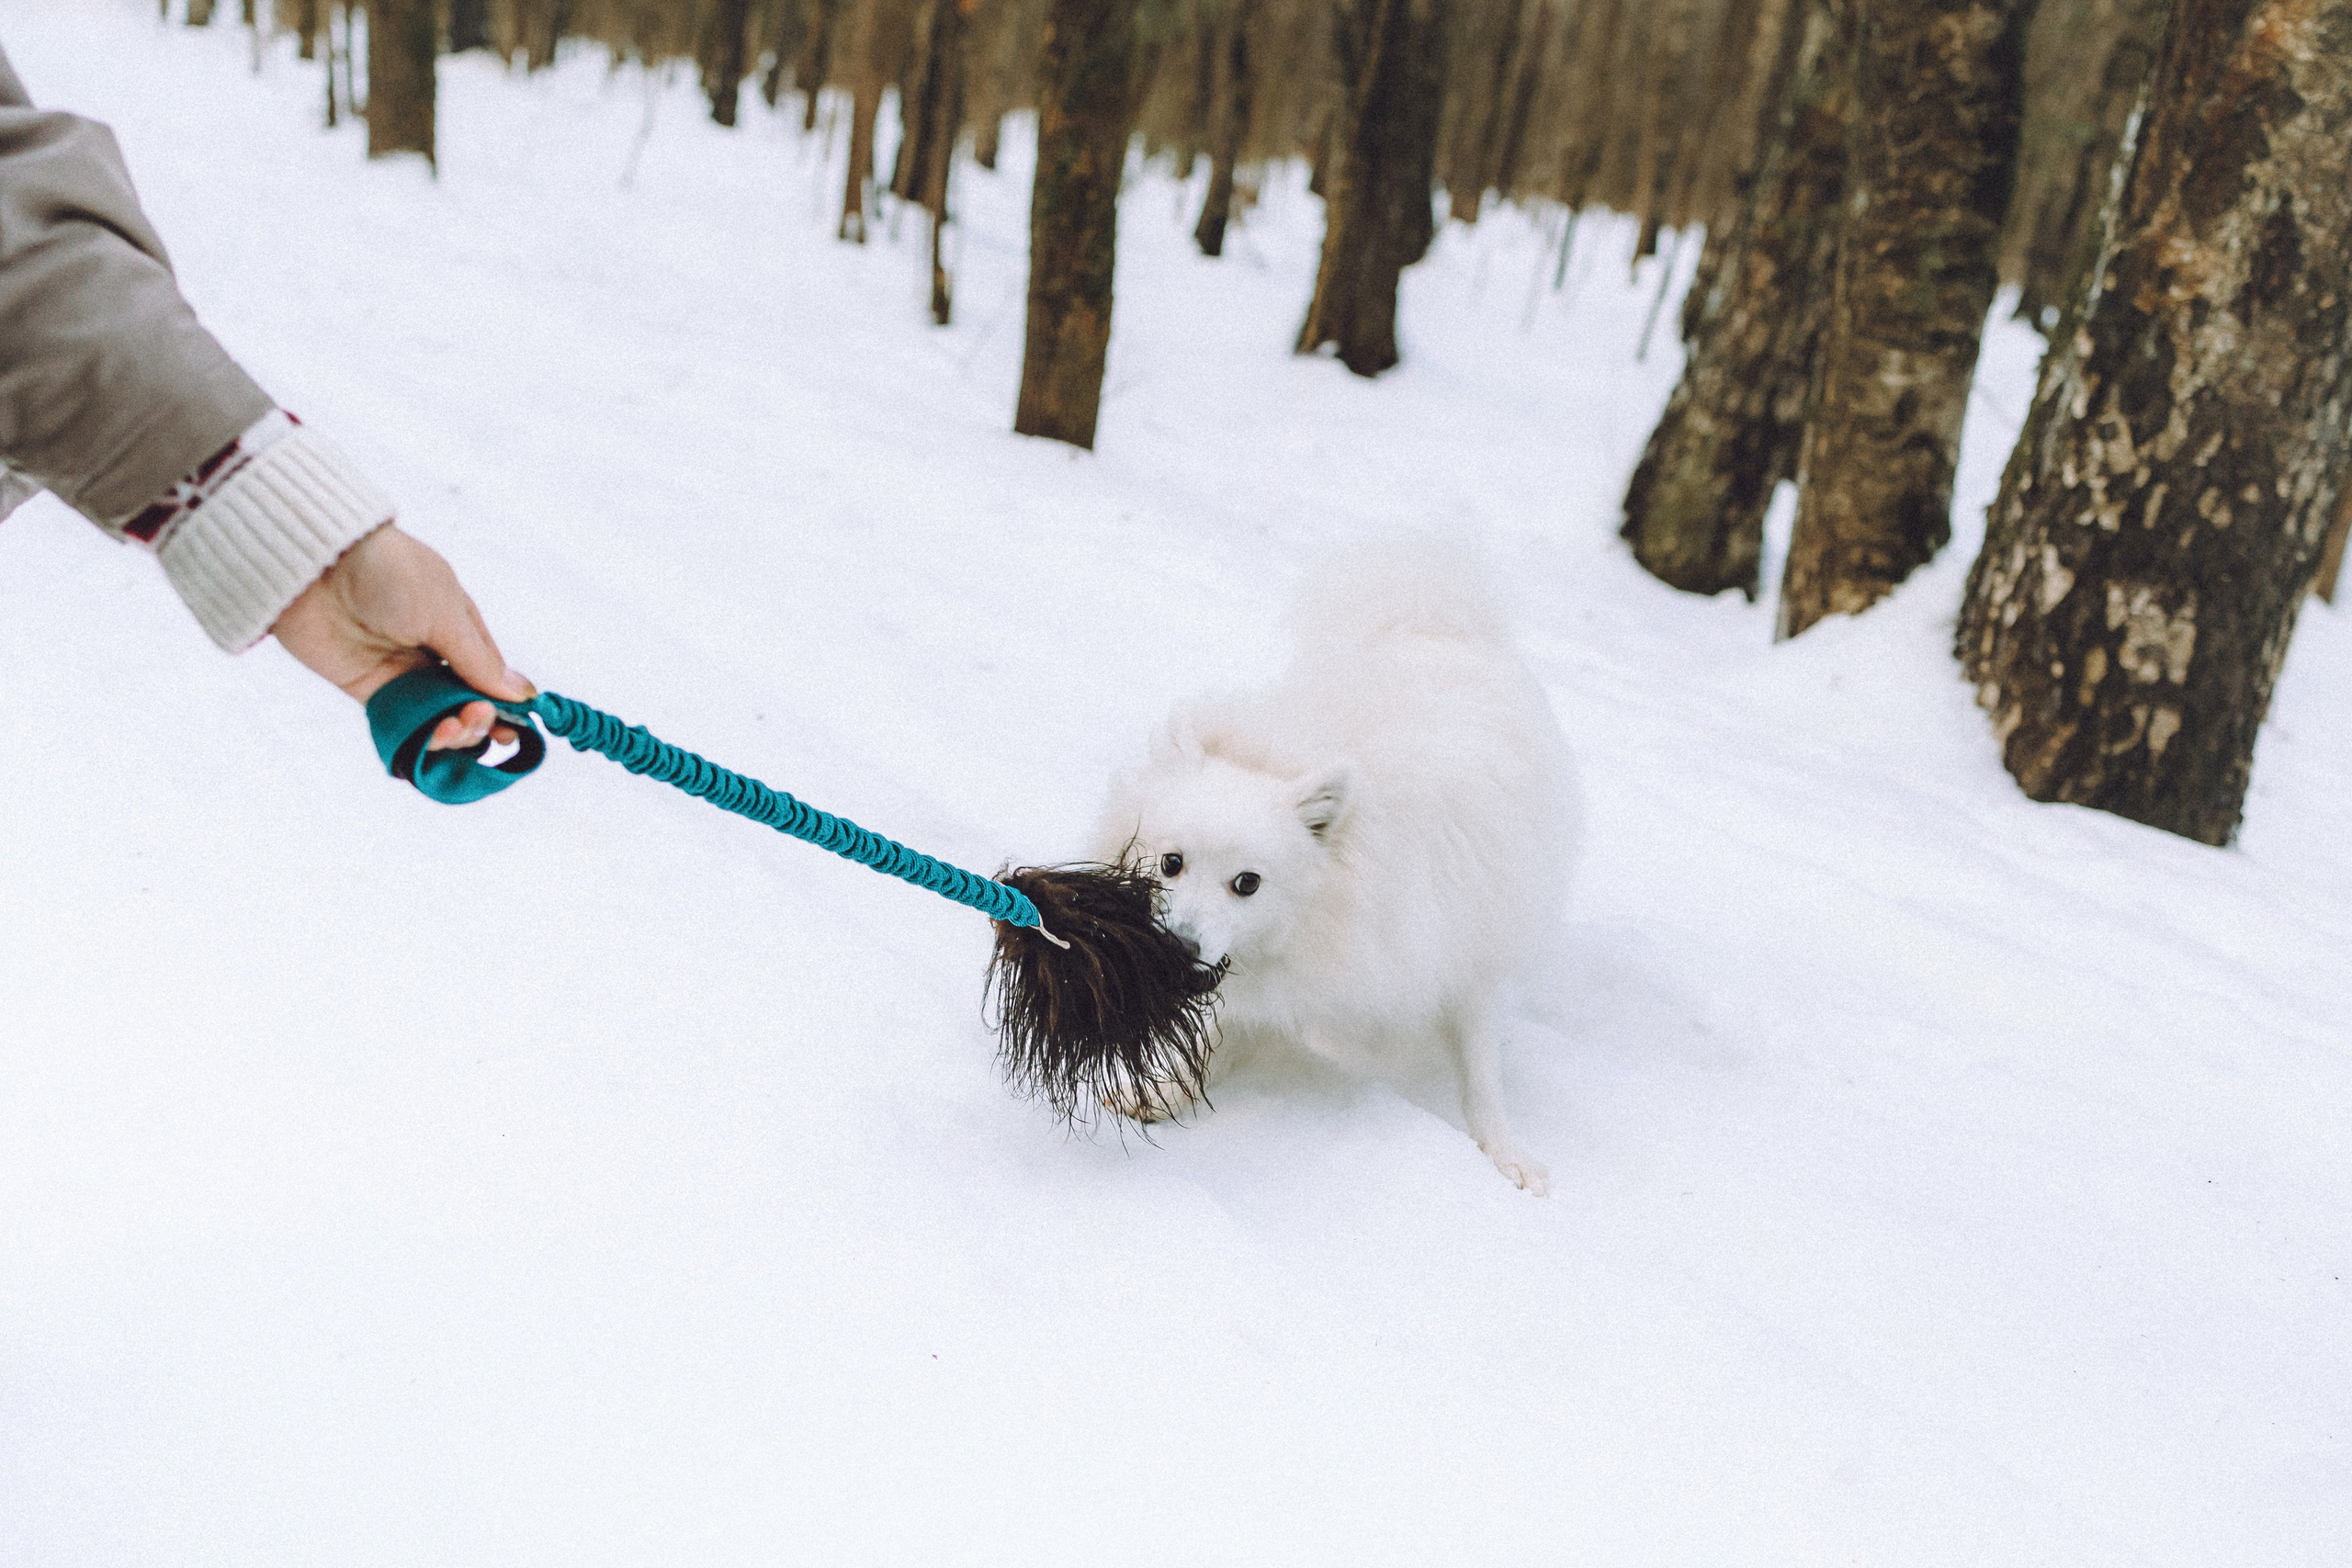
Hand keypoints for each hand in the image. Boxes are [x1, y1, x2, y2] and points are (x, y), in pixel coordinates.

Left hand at [272, 523, 531, 751]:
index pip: (491, 676)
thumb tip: (523, 694)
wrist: (315, 568)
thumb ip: (479, 660)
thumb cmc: (389, 574)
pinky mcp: (370, 691)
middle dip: (478, 720)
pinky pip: (403, 725)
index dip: (504, 704)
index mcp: (459, 627)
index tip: (513, 728)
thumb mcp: (445, 612)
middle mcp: (434, 653)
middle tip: (475, 719)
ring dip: (452, 734)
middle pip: (467, 703)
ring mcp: (402, 674)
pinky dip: (420, 740)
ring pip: (438, 719)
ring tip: (451, 729)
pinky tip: (431, 742)